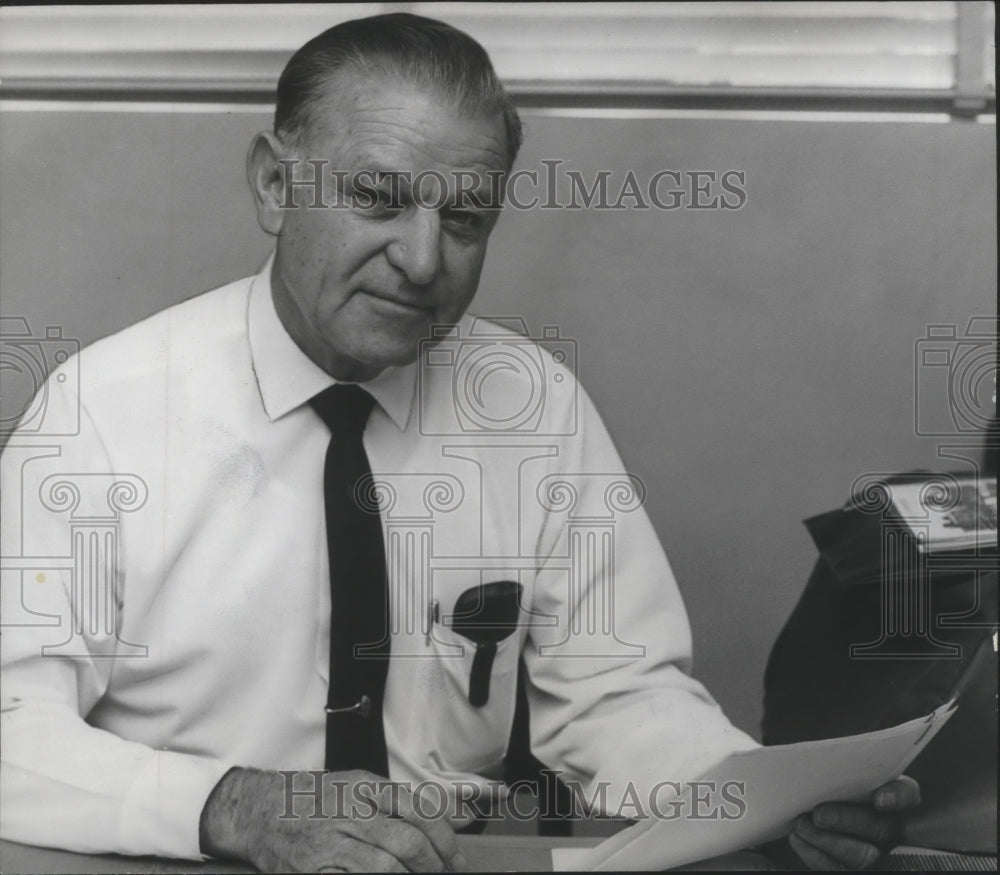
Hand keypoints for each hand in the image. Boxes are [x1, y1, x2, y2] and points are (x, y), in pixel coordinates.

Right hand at [200, 767, 465, 871]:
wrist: (260, 811)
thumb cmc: (314, 800)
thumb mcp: (357, 786)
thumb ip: (396, 802)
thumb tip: (449, 819)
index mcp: (364, 786)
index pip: (417, 809)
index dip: (444, 837)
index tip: (456, 857)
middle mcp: (350, 811)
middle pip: (406, 841)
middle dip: (433, 863)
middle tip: (443, 873)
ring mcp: (331, 842)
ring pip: (385, 866)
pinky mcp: (316, 869)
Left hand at [788, 776, 919, 869]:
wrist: (807, 805)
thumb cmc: (829, 784)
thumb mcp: (838, 772)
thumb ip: (844, 768)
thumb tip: (829, 763)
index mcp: (895, 798)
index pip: (908, 795)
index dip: (897, 796)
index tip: (879, 799)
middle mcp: (892, 827)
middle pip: (883, 828)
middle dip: (849, 821)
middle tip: (818, 814)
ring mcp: (875, 851)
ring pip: (863, 855)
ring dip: (827, 840)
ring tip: (801, 825)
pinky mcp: (851, 865)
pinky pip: (838, 868)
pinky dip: (814, 855)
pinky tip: (797, 838)